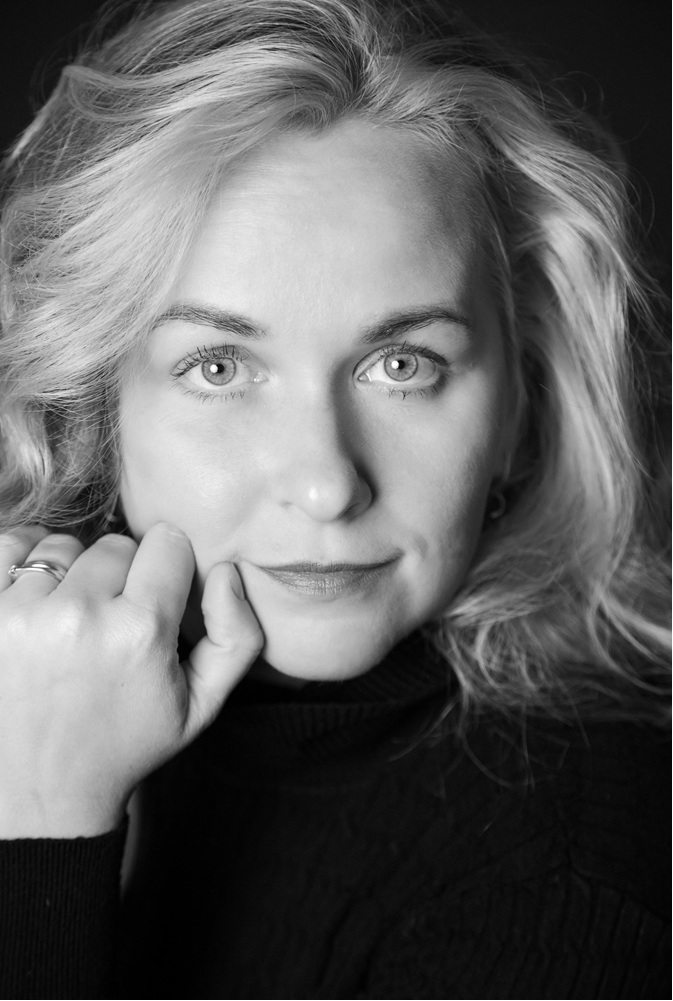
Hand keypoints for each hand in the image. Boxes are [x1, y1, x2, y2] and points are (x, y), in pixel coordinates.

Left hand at [0, 523, 262, 837]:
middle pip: (115, 544)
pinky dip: (22, 564)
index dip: (167, 569)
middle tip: (111, 623)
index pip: (166, 543)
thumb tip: (226, 570)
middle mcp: (79, 616)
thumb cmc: (124, 744)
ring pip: (62, 547)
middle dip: (119, 575)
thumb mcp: (202, 706)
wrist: (41, 794)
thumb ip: (237, 635)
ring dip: (69, 575)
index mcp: (140, 633)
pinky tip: (34, 600)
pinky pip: (8, 546)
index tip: (156, 598)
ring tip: (69, 622)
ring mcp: (20, 614)